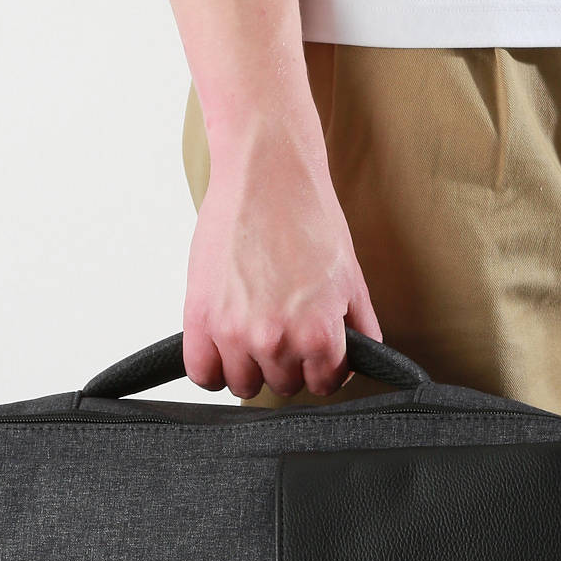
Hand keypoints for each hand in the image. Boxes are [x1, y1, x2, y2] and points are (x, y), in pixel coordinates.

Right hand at [182, 110, 381, 399]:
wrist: (267, 175)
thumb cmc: (309, 218)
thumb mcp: (352, 279)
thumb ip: (360, 329)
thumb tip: (360, 362)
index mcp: (319, 334)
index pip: (324, 383)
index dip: (324, 366)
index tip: (315, 350)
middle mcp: (276, 340)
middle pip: (284, 385)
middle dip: (289, 362)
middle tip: (285, 326)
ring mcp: (233, 332)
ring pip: (243, 385)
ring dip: (251, 366)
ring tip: (255, 332)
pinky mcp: (200, 317)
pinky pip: (202, 374)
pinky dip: (213, 368)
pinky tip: (224, 347)